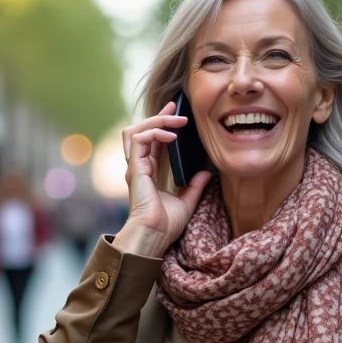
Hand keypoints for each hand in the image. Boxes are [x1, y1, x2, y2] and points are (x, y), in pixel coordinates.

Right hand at [116, 101, 211, 256]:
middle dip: (157, 116)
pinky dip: (155, 133)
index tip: (177, 113)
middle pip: (140, 130)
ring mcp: (135, 167)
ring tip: (174, 119)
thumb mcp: (186, 202)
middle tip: (175, 107)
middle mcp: (139, 167)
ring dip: (155, 121)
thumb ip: (194, 186)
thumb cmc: (165, 225)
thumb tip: (206, 173)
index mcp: (148, 172)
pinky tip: (172, 136)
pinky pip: (139, 139)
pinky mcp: (134, 168)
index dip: (162, 124)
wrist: (153, 236)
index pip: (152, 141)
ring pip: (135, 130)